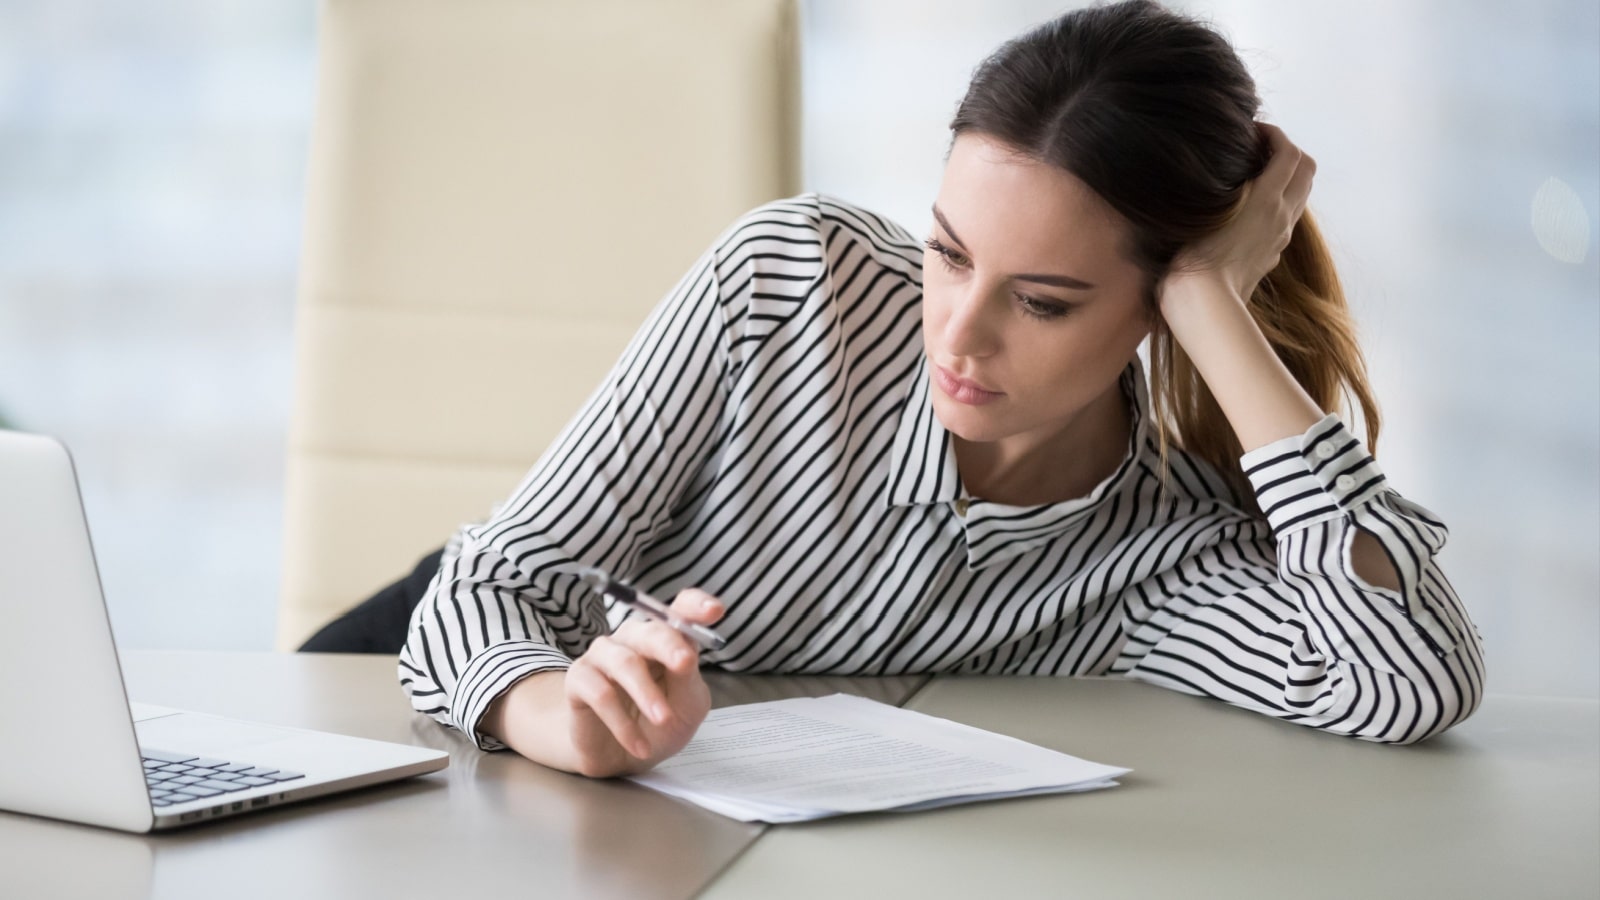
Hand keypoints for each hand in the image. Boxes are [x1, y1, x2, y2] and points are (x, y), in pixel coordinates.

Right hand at [561, 588, 723, 775]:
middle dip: (669, 644)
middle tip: (684, 663)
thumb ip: (688, 678)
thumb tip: (686, 656)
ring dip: (646, 692)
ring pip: (624, 662)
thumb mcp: (687, 705)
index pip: (680, 610)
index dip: (696, 605)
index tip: (715, 610)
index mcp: (667, 639)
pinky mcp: (579, 679)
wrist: (620, 758)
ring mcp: (603, 655)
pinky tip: (640, 747)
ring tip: (663, 720)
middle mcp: (634, 639)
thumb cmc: (658, 724)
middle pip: (650, 629)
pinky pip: (600, 694)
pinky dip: (623, 724)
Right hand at [1161, 123, 1315, 306]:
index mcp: (1267, 199)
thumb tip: (1221, 165)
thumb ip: (1220, 181)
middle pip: (1307, 169)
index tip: (1251, 130)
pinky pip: (1284, 218)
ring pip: (1299, 195)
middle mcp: (1281, 215)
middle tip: (1257, 149)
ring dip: (1284, 177)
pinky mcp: (1271, 254)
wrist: (1204, 306)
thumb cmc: (1193, 258)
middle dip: (1287, 151)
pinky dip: (1275, 201)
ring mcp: (1279, 237)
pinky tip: (1245, 207)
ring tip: (1252, 175)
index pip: (1289, 153)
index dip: (1274, 133)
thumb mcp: (1202, 209)